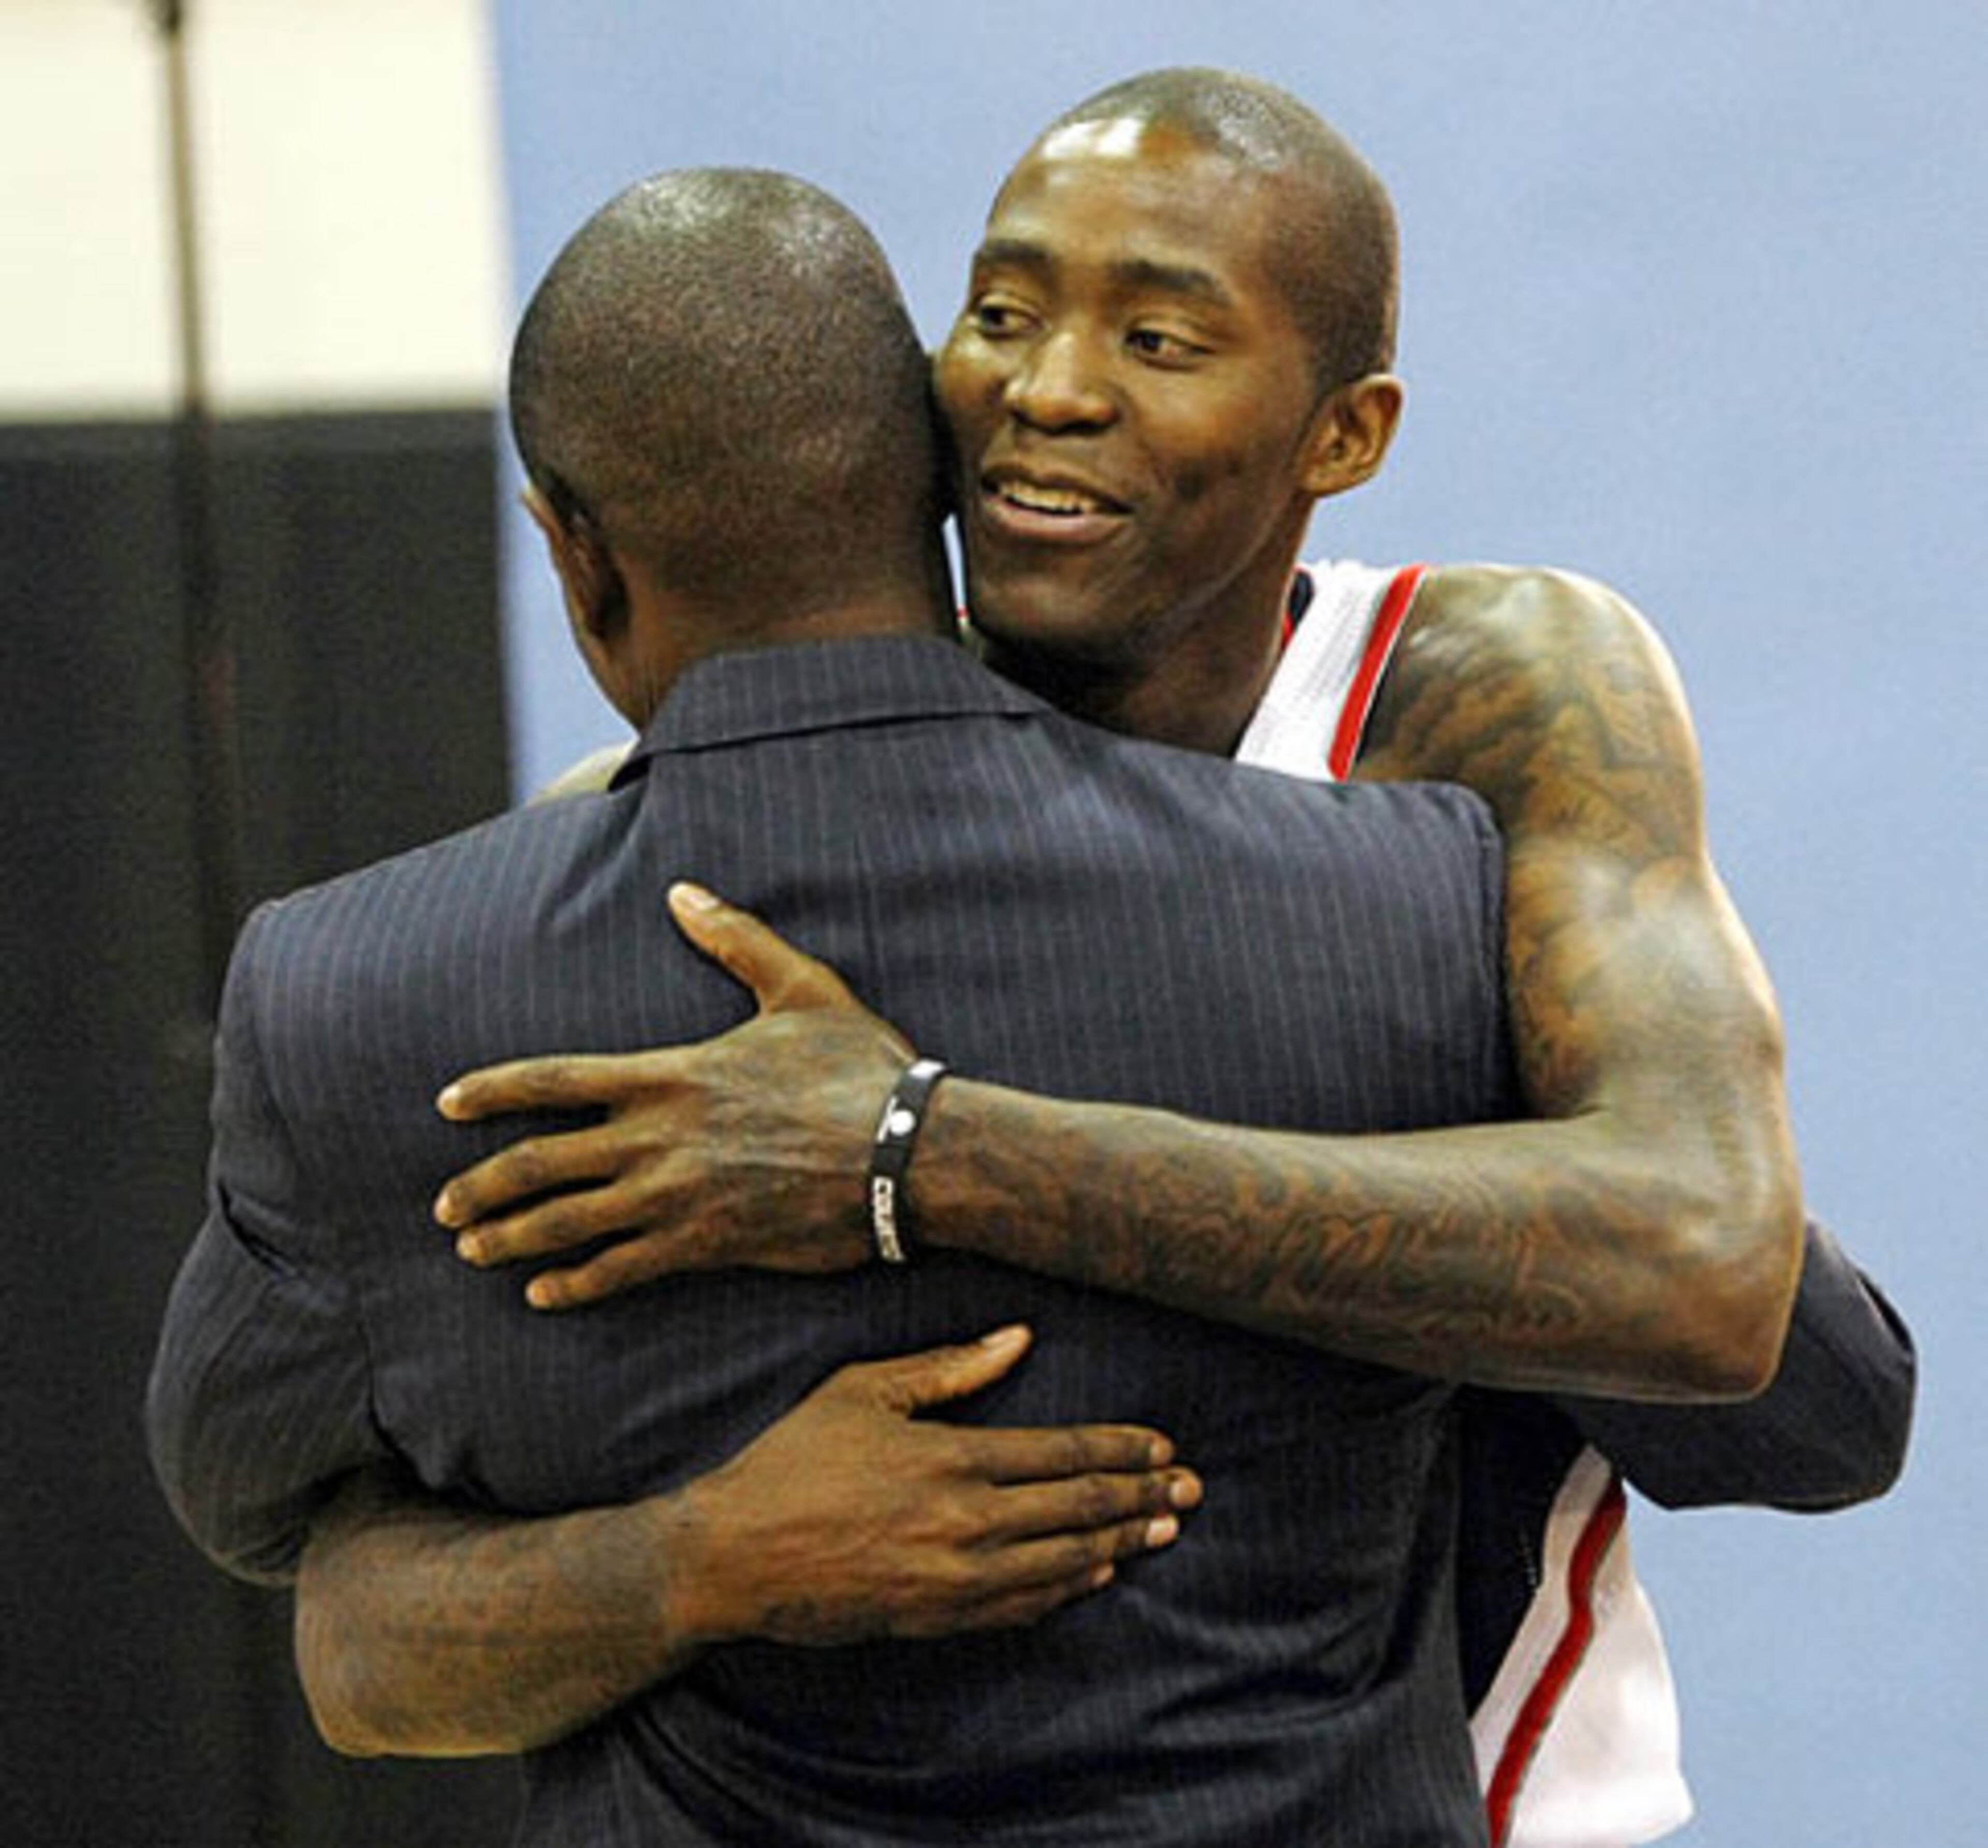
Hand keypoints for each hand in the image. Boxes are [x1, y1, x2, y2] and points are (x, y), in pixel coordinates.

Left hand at [435, 883, 918, 1306]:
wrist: (908, 1153)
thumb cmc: (861, 1069)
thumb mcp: (801, 989)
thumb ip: (736, 939)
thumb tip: (683, 890)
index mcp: (671, 1074)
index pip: (555, 1080)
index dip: (493, 1090)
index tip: (446, 1104)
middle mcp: (658, 1137)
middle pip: (539, 1163)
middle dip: (481, 1187)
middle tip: (445, 1207)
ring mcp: (676, 1197)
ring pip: (566, 1223)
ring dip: (510, 1239)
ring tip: (473, 1251)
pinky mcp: (705, 1244)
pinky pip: (620, 1271)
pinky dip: (575, 1284)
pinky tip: (545, 1294)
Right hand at [670, 1326, 1203, 1644]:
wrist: (734, 1556)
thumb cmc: (792, 1460)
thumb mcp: (862, 1390)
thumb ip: (948, 1368)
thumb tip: (1019, 1337)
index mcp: (952, 1458)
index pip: (1063, 1453)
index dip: (1120, 1448)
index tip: (1161, 1443)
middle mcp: (965, 1523)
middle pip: (1078, 1509)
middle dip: (1142, 1495)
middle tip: (1192, 1488)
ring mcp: (953, 1580)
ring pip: (1062, 1562)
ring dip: (1119, 1543)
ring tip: (1163, 1528)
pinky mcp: (935, 1618)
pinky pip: (1021, 1607)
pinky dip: (1067, 1588)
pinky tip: (1095, 1574)